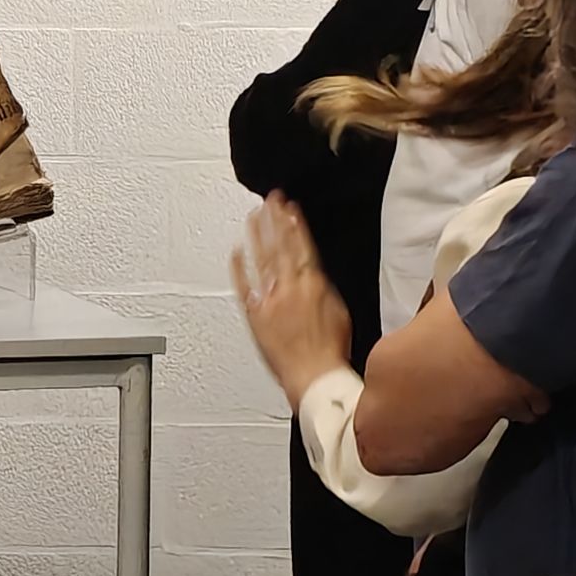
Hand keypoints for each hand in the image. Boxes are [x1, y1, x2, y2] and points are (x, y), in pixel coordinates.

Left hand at [230, 197, 354, 406]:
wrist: (313, 376)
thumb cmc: (330, 350)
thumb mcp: (339, 310)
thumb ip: (322, 287)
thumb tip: (314, 274)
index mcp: (312, 284)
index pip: (301, 245)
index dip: (294, 223)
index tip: (289, 205)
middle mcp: (288, 288)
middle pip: (279, 245)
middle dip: (274, 219)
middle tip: (269, 198)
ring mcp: (268, 300)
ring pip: (261, 259)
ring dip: (257, 234)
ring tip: (253, 215)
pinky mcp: (254, 315)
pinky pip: (244, 286)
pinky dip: (239, 267)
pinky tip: (235, 250)